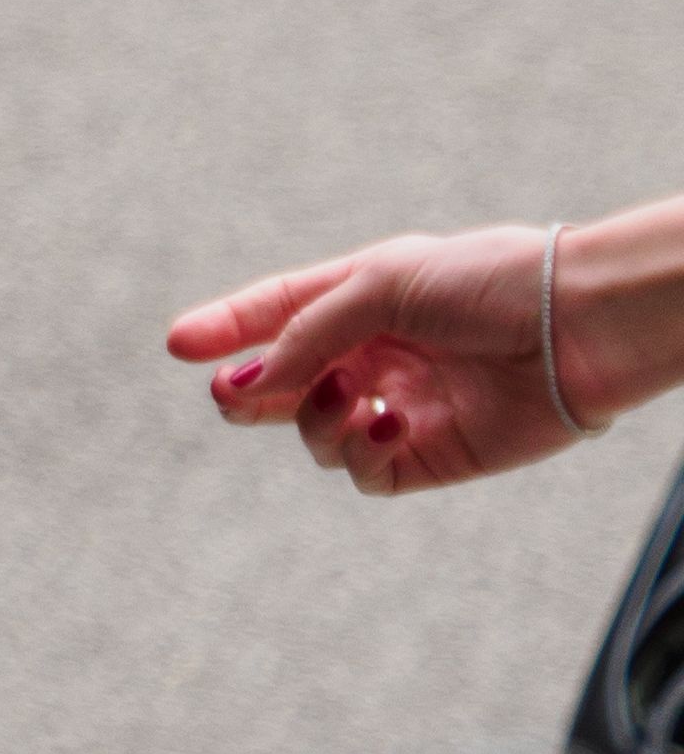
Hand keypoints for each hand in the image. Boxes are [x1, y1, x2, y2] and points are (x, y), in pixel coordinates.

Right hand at [167, 228, 586, 494]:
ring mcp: (397, 406)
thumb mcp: (380, 284)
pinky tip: (389, 424)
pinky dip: (361, 452)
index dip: (225, 328)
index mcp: (362, 298)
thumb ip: (307, 333)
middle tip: (236, 396)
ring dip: (314, 419)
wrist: (577, 327)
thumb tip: (248, 387)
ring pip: (314, 433)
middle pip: (282, 385)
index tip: (176, 344)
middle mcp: (374, 354)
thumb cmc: (488, 283)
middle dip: (250, 392)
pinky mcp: (428, 456)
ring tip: (350, 397)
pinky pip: (364, 470)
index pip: (275, 314)